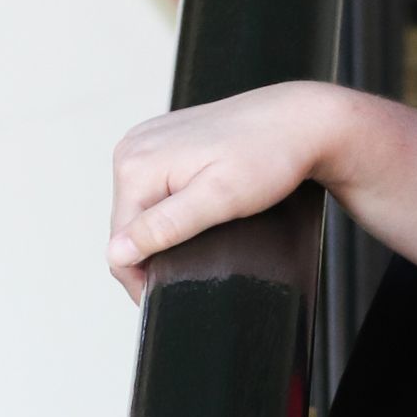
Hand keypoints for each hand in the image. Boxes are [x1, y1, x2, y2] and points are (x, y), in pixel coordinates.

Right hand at [108, 83, 416, 301]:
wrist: (299, 121)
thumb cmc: (267, 157)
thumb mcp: (219, 199)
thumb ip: (166, 226)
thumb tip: (117, 253)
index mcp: (135, 164)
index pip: (119, 245)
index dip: (142, 279)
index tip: (172, 295)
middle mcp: (132, 148)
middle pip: (127, 226)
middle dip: (154, 253)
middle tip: (195, 268)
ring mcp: (146, 141)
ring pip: (140, 208)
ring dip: (162, 231)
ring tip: (200, 240)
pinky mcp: (163, 141)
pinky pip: (154, 187)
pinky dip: (171, 207)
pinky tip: (198, 212)